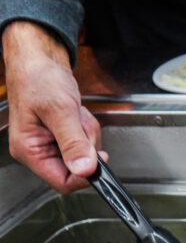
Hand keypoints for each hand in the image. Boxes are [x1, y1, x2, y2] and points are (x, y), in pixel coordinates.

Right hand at [2, 21, 105, 193]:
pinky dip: (86, 128)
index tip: (98, 158)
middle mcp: (39, 151)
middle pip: (78, 168)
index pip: (63, 183)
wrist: (40, 60)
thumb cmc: (39, 79)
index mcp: (30, 151)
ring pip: (85, 154)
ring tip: (76, 113)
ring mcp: (51, 144)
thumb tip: (85, 169)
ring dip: (88, 133)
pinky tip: (77, 113)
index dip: (85, 175)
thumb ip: (73, 142)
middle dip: (87, 145)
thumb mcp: (60, 110)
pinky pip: (85, 141)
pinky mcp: (62, 136)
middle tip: (80, 123)